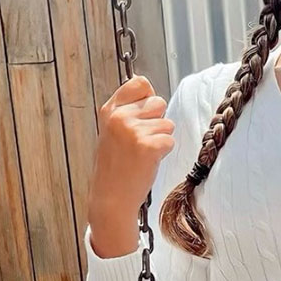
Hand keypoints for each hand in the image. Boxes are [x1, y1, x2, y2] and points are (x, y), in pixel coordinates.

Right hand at [87, 75, 176, 232]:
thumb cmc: (115, 166)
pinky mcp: (148, 146)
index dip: (147, 97)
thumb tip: (150, 91)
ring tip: (141, 154)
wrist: (111, 198)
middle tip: (139, 142)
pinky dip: (163, 152)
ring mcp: (133, 131)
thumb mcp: (112, 131)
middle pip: (158, 103)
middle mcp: (120, 117)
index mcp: (109, 111)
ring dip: (160, 139)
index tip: (142, 114)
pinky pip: (170, 140)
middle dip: (156, 121)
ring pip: (167, 123)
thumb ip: (128, 110)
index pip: (139, 83)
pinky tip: (146, 162)